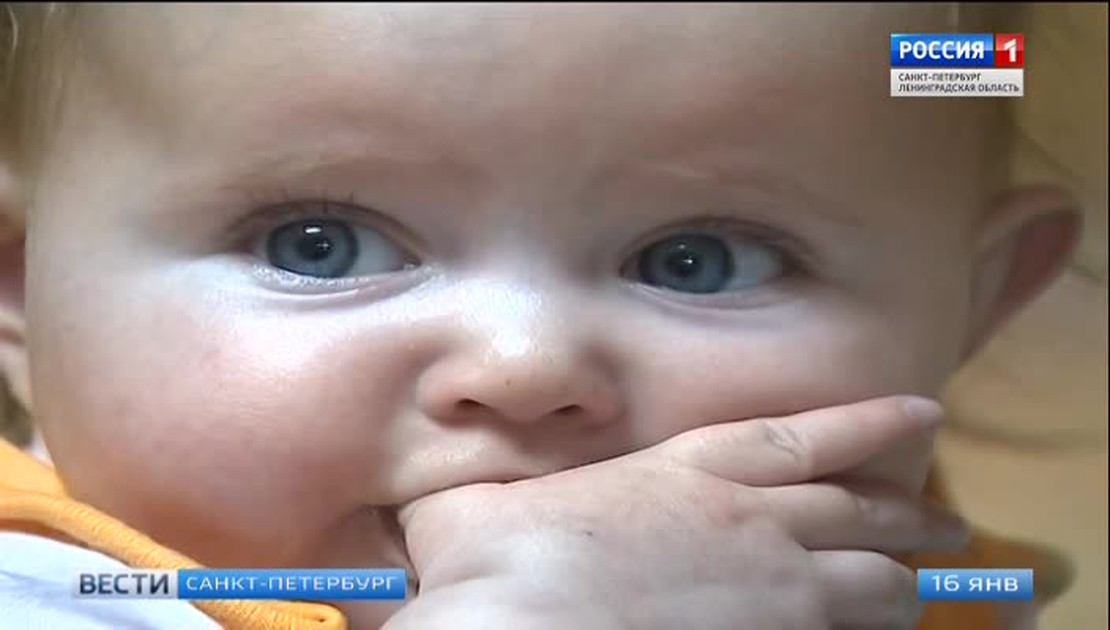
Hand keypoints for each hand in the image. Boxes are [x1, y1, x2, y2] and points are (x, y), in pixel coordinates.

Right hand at [384, 397, 966, 629]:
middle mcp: (750, 522)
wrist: (526, 626)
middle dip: (907, 514)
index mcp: (688, 473)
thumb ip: (475, 494)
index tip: (920, 413)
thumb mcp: (472, 510)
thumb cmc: (503, 565)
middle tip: (943, 521)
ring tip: (913, 587)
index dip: (867, 423)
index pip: (800, 438)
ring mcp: (774, 590)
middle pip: (857, 511)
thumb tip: (412, 495)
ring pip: (872, 583)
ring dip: (897, 584)